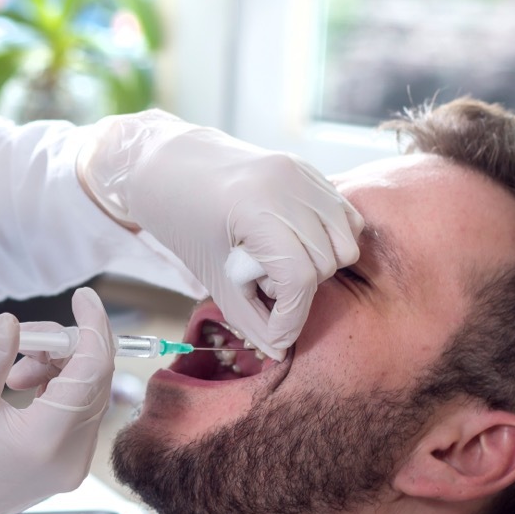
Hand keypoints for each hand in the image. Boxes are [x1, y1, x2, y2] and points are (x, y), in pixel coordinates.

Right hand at [0, 288, 114, 513]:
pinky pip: (75, 414)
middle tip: (24, 337)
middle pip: (94, 381)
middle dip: (66, 348)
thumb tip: (12, 321)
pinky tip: (19, 385)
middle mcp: (69, 458)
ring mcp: (69, 467)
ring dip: (57, 368)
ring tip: (12, 368)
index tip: (83, 297)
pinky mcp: (62, 468)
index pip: (92, 370)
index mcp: (46, 440)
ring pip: (86, 396)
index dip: (92, 327)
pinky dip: (55, 389)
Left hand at [77, 109, 362, 359]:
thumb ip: (248, 317)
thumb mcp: (211, 275)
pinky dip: (327, 240)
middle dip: (299, 289)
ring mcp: (303, 172)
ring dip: (318, 266)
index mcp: (257, 207)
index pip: (299, 277)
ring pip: (347, 241)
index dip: (290, 316)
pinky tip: (291, 244)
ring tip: (275, 262)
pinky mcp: (310, 170)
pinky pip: (344, 217)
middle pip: (327, 262)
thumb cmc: (180, 219)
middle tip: (261, 284)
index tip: (276, 335)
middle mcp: (289, 184)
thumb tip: (279, 349)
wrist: (168, 164)